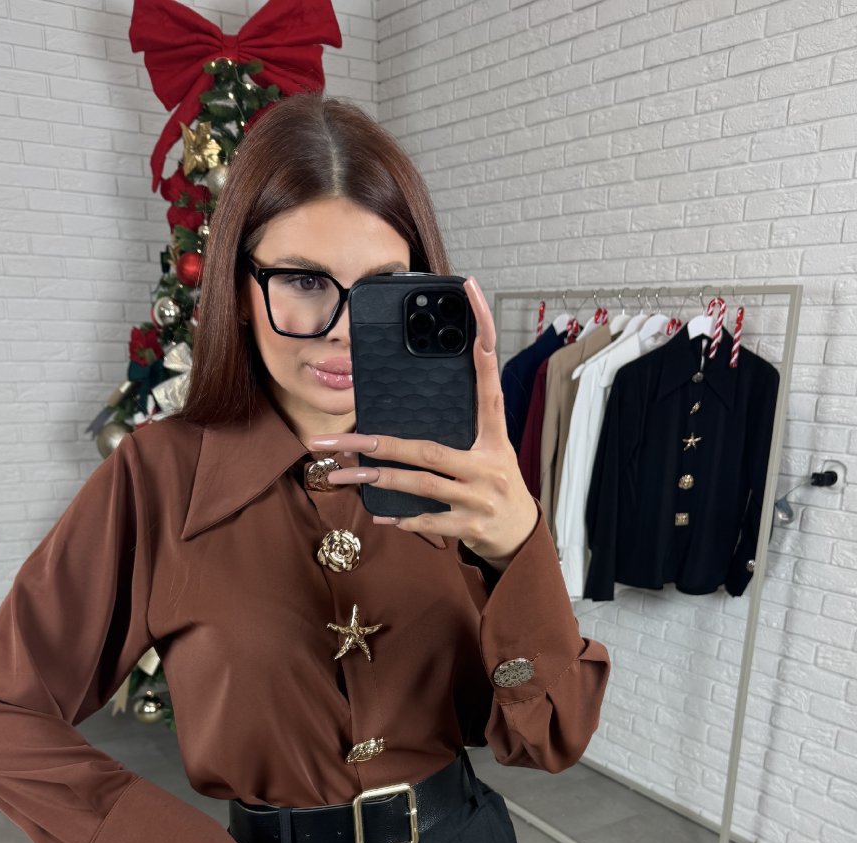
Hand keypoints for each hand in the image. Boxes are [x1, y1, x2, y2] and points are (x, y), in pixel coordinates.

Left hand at [305, 276, 538, 571]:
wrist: (520, 536)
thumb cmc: (494, 484)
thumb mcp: (487, 451)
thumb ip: (457, 429)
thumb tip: (407, 410)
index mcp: (493, 434)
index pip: (488, 375)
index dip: (482, 332)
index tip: (470, 292)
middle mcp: (487, 462)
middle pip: (426, 448)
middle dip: (377, 445)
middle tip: (336, 439)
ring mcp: (479, 496)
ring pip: (420, 485)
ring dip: (376, 482)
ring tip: (340, 475)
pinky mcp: (471, 526)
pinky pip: (427, 519)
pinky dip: (402, 518)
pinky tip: (378, 515)